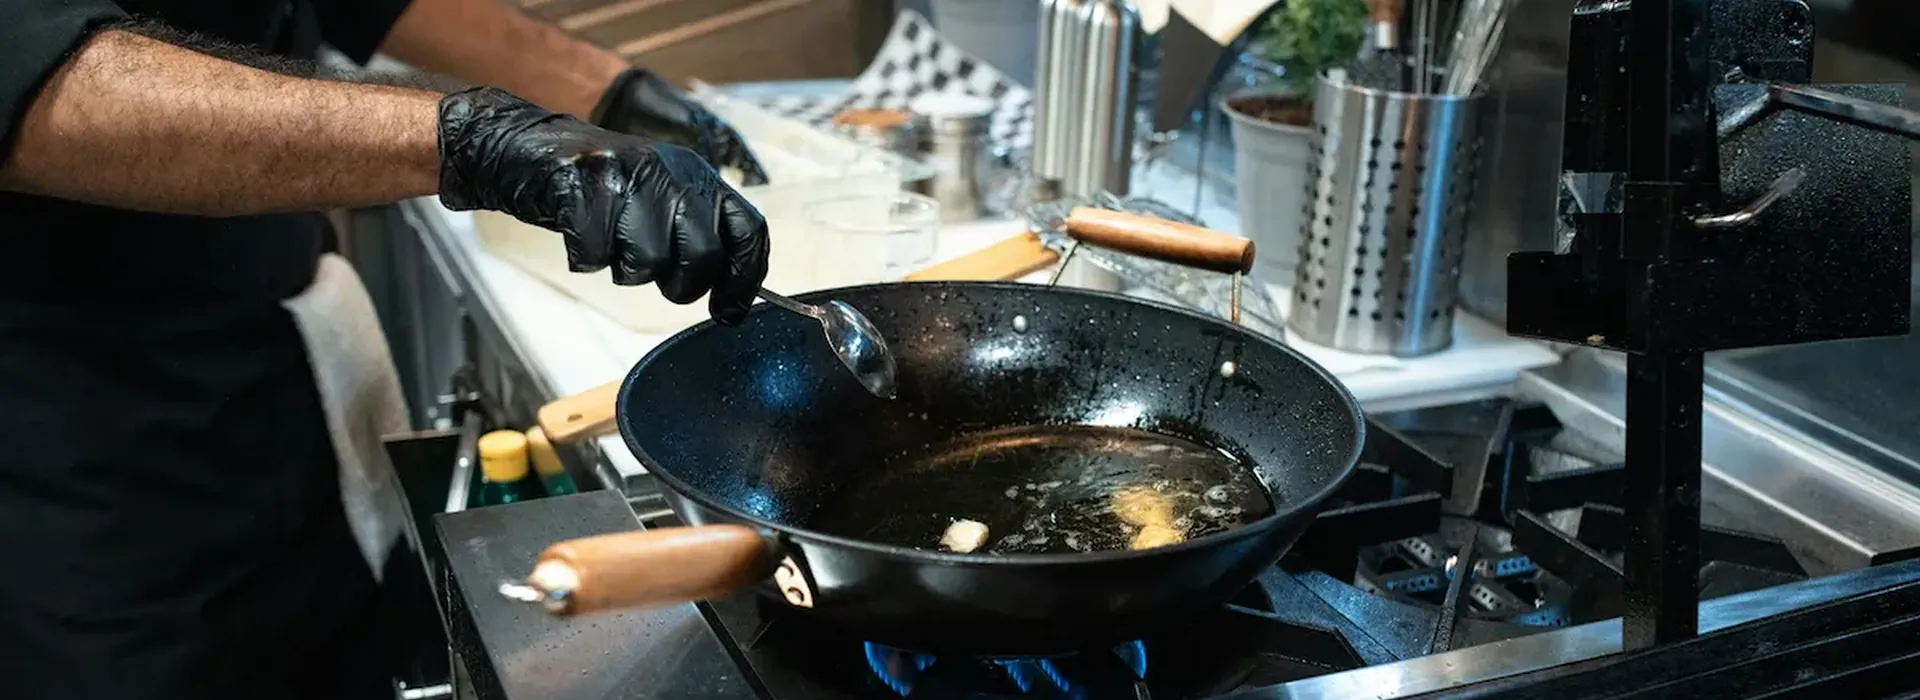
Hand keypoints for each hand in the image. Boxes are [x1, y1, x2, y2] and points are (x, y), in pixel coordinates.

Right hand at [436, 87, 769, 323]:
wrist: (525, 147)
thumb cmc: (598, 189)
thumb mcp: (660, 200)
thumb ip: (698, 235)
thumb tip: (735, 297)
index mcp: (697, 175)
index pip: (748, 229)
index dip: (745, 278)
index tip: (729, 311)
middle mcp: (669, 171)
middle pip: (702, 256)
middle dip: (680, 284)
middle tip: (656, 277)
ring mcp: (626, 175)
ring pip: (649, 261)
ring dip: (625, 270)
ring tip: (610, 244)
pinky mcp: (582, 184)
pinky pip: (596, 255)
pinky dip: (584, 258)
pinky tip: (578, 235)